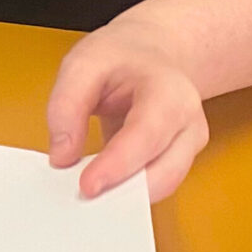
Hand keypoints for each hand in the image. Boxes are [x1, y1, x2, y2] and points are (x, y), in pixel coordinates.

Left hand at [44, 22, 208, 203]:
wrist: (152, 54)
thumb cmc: (122, 56)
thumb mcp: (83, 63)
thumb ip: (66, 105)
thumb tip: (62, 156)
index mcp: (168, 90)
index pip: (146, 135)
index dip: (117, 164)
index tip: (87, 185)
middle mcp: (188, 122)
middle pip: (165, 171)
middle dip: (123, 189)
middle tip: (82, 197)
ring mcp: (189, 145)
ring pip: (164, 186)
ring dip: (127, 195)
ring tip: (90, 193)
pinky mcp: (179, 161)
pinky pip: (156, 186)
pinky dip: (129, 192)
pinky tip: (104, 188)